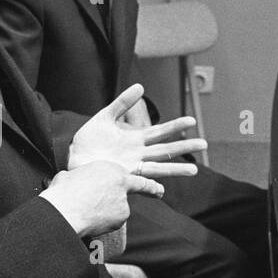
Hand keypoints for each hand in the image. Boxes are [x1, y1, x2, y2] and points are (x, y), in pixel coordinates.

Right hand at [40, 159, 162, 236]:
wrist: (65, 209)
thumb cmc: (63, 191)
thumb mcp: (70, 177)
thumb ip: (80, 179)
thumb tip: (69, 181)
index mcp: (109, 168)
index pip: (130, 171)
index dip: (141, 175)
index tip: (153, 179)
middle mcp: (121, 182)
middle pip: (136, 187)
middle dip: (152, 189)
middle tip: (160, 192)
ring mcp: (124, 200)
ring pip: (121, 208)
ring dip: (110, 212)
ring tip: (89, 212)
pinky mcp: (122, 216)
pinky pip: (115, 221)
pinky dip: (106, 223)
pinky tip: (92, 221)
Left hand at [68, 84, 205, 177]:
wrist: (73, 158)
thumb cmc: (89, 140)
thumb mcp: (105, 116)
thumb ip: (122, 103)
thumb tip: (140, 86)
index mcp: (134, 139)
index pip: (159, 132)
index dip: (175, 126)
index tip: (192, 120)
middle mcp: (137, 155)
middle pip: (165, 150)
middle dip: (183, 147)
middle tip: (204, 143)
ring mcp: (131, 167)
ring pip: (157, 168)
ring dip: (175, 169)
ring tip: (194, 170)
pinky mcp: (121, 178)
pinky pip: (138, 184)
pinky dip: (150, 187)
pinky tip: (161, 191)